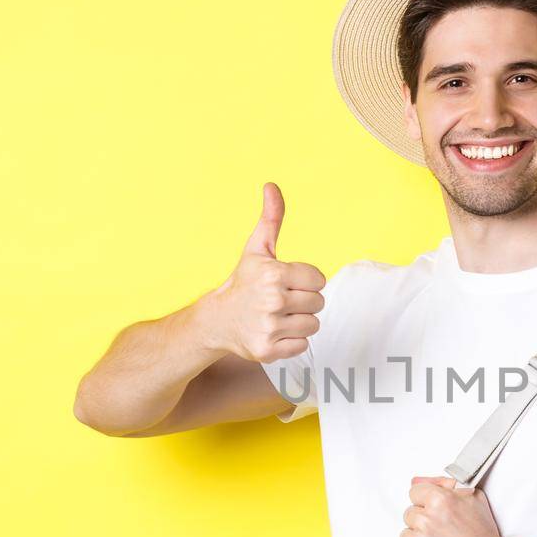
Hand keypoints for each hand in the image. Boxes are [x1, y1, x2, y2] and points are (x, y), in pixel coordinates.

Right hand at [199, 183, 327, 362]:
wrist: (217, 320)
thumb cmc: (243, 282)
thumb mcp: (257, 249)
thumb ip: (271, 219)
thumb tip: (272, 186)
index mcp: (274, 273)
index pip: (319, 280)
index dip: (306, 281)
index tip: (287, 283)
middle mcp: (272, 300)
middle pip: (318, 303)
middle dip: (304, 302)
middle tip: (280, 302)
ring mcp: (269, 327)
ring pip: (313, 325)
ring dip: (299, 322)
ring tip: (277, 317)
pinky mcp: (268, 350)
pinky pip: (302, 345)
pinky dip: (291, 341)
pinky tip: (273, 332)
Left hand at [399, 476, 507, 536]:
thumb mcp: (473, 499)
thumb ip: (444, 484)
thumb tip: (416, 481)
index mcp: (440, 500)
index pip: (415, 493)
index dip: (427, 504)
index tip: (438, 515)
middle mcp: (427, 521)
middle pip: (409, 515)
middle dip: (424, 523)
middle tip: (445, 535)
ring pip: (405, 536)